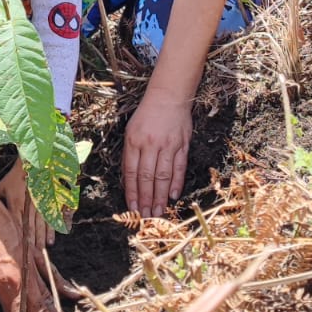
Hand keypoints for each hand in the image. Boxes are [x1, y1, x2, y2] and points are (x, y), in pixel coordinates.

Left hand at [0, 162, 54, 245]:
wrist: (32, 164)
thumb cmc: (15, 177)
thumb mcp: (2, 187)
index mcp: (15, 204)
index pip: (16, 227)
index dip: (17, 241)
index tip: (18, 253)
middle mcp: (28, 208)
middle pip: (30, 230)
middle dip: (31, 246)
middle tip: (32, 260)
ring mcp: (39, 206)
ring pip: (40, 227)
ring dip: (41, 240)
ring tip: (41, 253)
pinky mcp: (48, 204)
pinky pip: (50, 220)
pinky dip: (51, 231)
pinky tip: (51, 241)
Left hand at [122, 93, 192, 216]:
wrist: (168, 96)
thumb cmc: (146, 115)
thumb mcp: (131, 131)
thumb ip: (130, 155)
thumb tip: (129, 181)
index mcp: (134, 141)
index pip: (131, 172)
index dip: (132, 192)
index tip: (133, 207)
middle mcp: (150, 144)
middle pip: (147, 177)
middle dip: (146, 199)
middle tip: (146, 216)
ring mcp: (168, 145)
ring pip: (163, 175)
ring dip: (160, 196)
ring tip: (158, 211)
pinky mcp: (182, 144)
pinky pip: (179, 167)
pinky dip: (176, 183)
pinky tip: (172, 196)